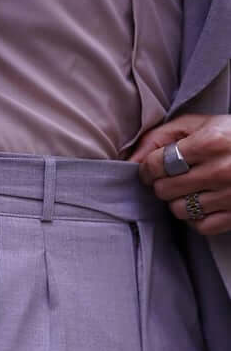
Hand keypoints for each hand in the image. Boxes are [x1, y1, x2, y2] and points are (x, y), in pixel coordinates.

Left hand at [129, 114, 230, 235]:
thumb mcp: (201, 123)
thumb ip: (162, 136)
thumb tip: (130, 159)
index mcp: (210, 142)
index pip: (155, 164)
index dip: (148, 167)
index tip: (153, 168)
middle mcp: (219, 170)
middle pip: (163, 190)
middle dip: (163, 184)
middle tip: (175, 177)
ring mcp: (229, 196)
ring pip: (178, 210)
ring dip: (179, 201)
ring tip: (192, 189)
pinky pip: (199, 226)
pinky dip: (196, 218)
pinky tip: (204, 203)